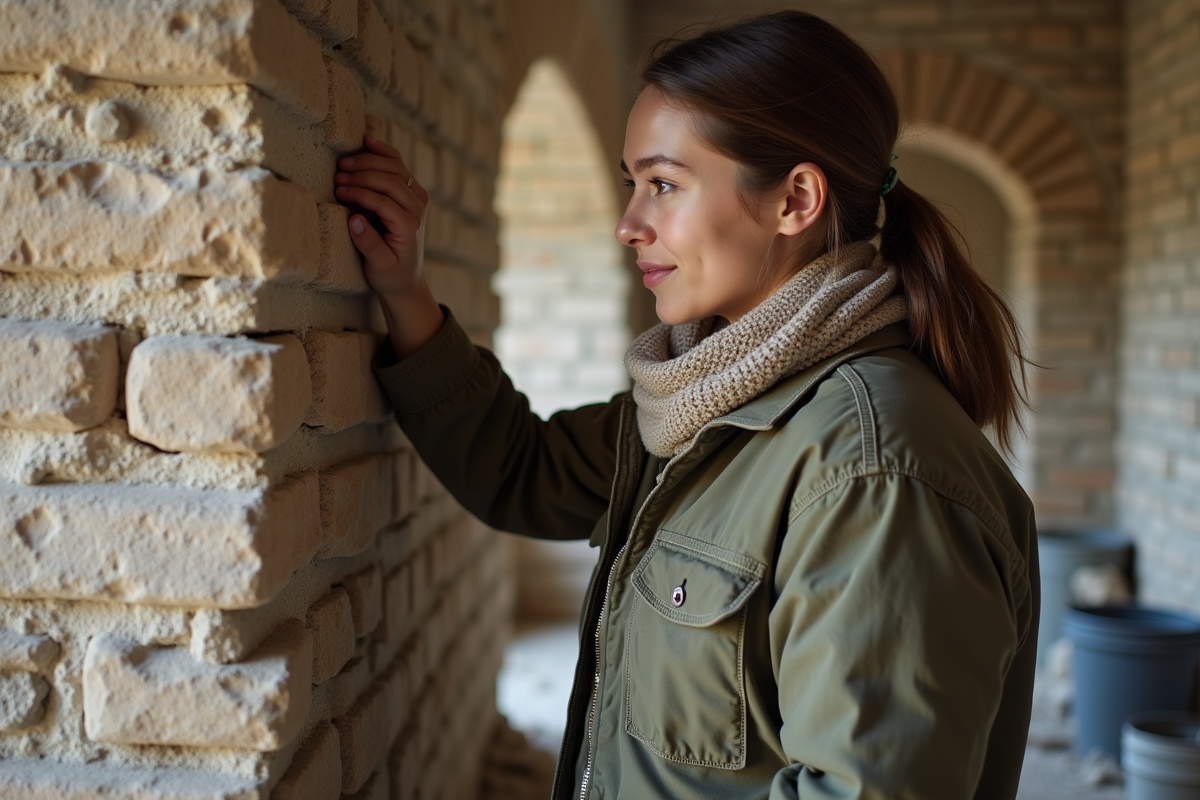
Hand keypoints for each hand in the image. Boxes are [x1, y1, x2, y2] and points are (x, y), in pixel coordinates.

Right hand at [335, 134, 428, 299]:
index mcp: (409, 226)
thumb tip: (353, 219)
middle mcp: (418, 208)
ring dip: (368, 161)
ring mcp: (417, 197)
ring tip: (343, 163)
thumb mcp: (379, 266)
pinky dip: (383, 151)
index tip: (338, 191)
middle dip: (362, 174)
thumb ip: (368, 244)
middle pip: (391, 179)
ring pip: (395, 168)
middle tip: (337, 174)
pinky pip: (398, 165)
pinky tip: (366, 140)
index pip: (384, 200)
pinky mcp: (412, 191)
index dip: (359, 192)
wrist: (407, 277)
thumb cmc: (390, 274)